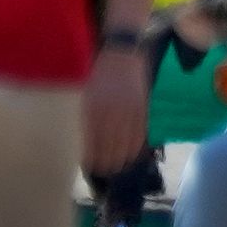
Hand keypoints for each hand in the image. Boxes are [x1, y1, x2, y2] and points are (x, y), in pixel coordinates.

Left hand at [81, 44, 150, 173]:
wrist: (122, 53)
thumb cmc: (99, 72)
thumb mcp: (86, 91)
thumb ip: (86, 113)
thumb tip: (84, 138)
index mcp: (93, 106)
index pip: (92, 138)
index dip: (92, 155)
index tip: (89, 167)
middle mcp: (110, 110)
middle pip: (108, 144)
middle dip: (106, 161)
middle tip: (103, 173)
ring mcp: (128, 110)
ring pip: (125, 141)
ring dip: (121, 158)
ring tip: (117, 169)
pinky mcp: (142, 108)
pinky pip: (140, 132)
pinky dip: (136, 147)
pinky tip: (132, 156)